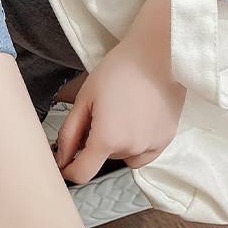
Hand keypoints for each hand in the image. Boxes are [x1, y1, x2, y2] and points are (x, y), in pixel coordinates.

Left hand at [53, 0, 186, 183]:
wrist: (158, 53)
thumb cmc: (119, 70)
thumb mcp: (84, 100)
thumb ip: (69, 134)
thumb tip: (61, 160)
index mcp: (107, 139)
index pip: (82, 174)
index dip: (69, 170)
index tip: (65, 162)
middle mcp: (131, 148)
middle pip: (102, 158)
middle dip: (96, 142)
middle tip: (101, 112)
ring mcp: (151, 145)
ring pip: (122, 155)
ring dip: (117, 143)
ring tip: (122, 112)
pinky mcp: (166, 139)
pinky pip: (143, 153)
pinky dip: (136, 143)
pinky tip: (137, 120)